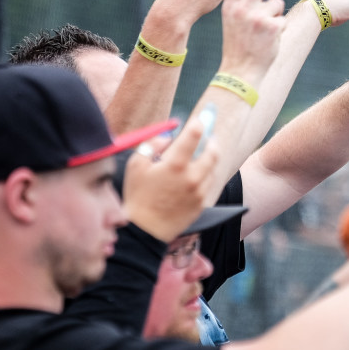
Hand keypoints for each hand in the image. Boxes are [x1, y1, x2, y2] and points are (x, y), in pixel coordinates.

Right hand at [122, 116, 219, 241]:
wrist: (145, 230)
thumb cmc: (138, 196)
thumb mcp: (136, 165)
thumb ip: (152, 145)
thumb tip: (168, 137)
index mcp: (175, 165)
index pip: (195, 135)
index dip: (199, 124)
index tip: (200, 119)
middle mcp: (192, 177)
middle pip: (213, 152)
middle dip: (212, 141)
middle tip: (209, 136)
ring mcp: (199, 191)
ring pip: (212, 168)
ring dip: (209, 158)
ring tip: (201, 155)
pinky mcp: (201, 203)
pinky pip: (208, 183)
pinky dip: (205, 175)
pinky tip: (196, 174)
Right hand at [220, 0, 285, 73]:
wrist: (240, 71)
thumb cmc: (237, 45)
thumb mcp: (231, 21)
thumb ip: (240, 3)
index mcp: (229, 7)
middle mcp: (242, 10)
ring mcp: (257, 18)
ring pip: (276, 2)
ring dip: (275, 12)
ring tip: (266, 28)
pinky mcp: (272, 27)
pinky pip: (281, 18)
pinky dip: (279, 27)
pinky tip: (270, 39)